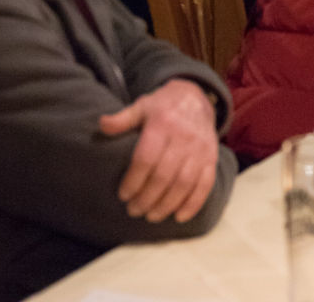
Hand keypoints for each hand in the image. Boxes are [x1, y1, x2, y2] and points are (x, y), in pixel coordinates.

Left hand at [99, 79, 218, 222]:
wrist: (196, 98)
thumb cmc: (163, 106)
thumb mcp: (142, 106)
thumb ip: (123, 119)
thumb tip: (102, 124)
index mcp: (162, 123)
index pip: (146, 158)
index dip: (133, 180)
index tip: (123, 195)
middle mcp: (183, 137)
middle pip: (164, 175)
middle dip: (147, 198)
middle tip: (134, 210)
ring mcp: (200, 149)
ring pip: (184, 183)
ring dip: (167, 205)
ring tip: (151, 216)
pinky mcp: (211, 158)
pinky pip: (205, 185)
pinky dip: (193, 204)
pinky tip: (179, 217)